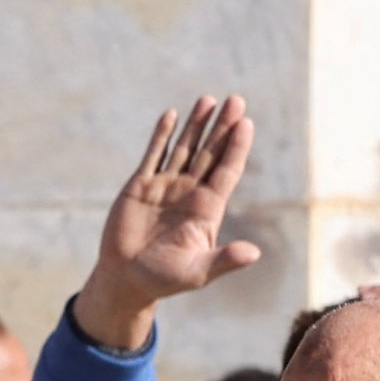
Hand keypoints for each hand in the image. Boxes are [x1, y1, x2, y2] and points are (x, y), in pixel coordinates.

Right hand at [74, 95, 263, 356]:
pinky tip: (171, 115)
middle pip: (210, 153)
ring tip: (208, 100)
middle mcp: (189, 192)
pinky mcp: (139, 187)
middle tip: (236, 100)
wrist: (125, 280)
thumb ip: (224, 260)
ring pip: (184, 149)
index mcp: (207, 208)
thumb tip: (254, 254)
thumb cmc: (164, 279)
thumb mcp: (198, 272)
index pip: (227, 170)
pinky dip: (161, 136)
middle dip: (222, 127)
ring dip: (196, 125)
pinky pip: (153, 156)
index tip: (245, 124)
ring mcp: (165, 187)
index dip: (236, 147)